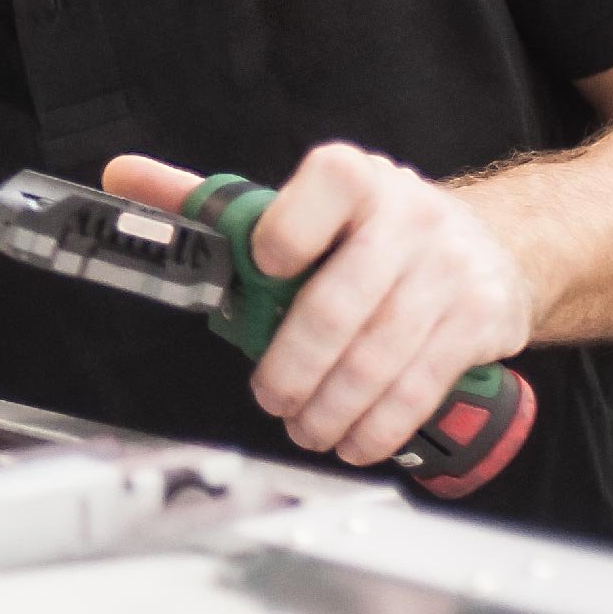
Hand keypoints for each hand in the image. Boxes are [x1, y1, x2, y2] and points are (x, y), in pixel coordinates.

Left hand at [103, 144, 533, 466]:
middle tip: (269, 396)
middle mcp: (406, 216)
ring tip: (304, 425)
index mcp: (351, 179)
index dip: (287, 232)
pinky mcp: (479, 318)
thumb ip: (209, 200)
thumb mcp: (298, 206)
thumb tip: (121, 174)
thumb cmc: (370, 231)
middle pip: (337, 302)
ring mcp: (449, 268)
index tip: (263, 267)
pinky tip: (354, 438)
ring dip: (332, 406)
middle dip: (293, 365)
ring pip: (378, 353)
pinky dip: (381, 423)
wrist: (491, 245)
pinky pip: (422, 383)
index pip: (321, 188)